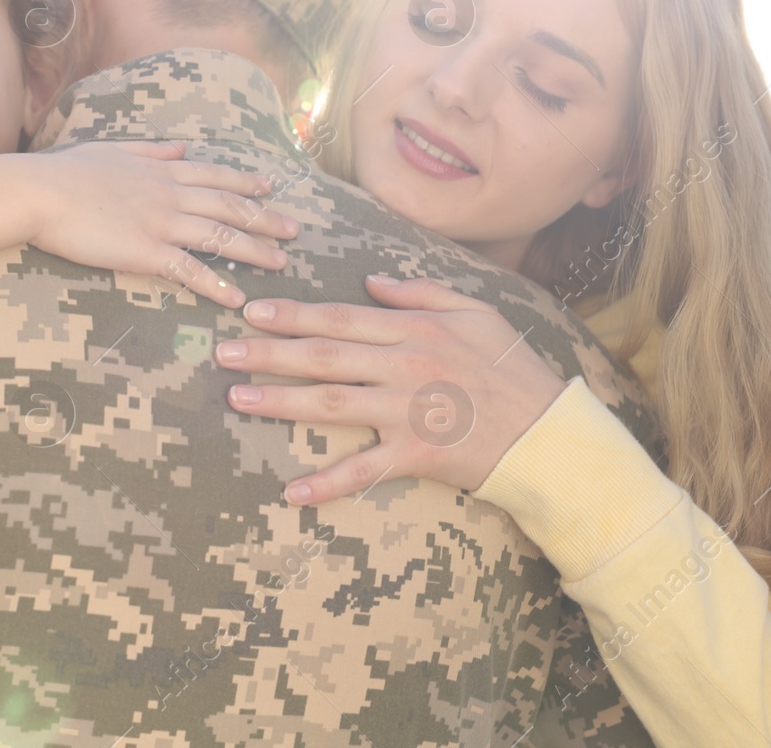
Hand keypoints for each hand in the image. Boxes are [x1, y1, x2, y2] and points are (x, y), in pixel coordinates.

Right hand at [28, 140, 299, 307]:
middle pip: (229, 207)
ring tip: (281, 264)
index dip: (245, 184)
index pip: (215, 176)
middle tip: (294, 231)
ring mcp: (161, 223)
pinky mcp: (145, 252)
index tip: (270, 188)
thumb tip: (180, 147)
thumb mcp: (114, 150)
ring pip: (220, 236)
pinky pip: (190, 270)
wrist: (39, 192)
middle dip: (265, 219)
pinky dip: (217, 284)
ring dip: (255, 251)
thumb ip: (153, 151)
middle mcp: (170, 195)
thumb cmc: (65, 172)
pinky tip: (237, 297)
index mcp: (162, 171)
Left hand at [214, 275, 572, 502]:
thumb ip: (420, 292)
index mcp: (414, 328)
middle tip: (222, 352)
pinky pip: (364, 470)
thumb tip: (371, 279)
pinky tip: (291, 491)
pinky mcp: (417, 454)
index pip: (339, 317)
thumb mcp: (475, 311)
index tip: (250, 311)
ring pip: (331, 403)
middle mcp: (404, 364)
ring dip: (278, 401)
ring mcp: (408, 410)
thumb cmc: (512, 368)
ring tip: (236, 398)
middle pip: (323, 355)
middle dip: (267, 352)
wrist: (549, 431)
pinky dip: (327, 484)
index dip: (291, 313)